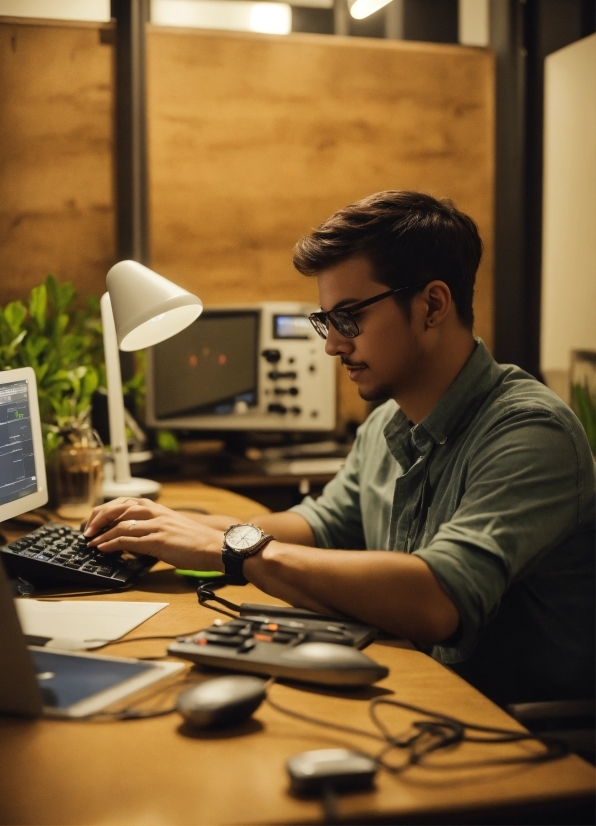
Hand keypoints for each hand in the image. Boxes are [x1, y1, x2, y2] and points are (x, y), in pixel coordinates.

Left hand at [83, 497, 224, 571]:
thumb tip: (130, 538)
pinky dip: (113, 544)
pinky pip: (129, 541)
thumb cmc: (194, 540)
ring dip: (102, 534)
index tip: (94, 521)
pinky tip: (104, 549)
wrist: (214, 547)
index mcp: (157, 508)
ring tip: (91, 542)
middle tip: (87, 530)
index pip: (124, 502)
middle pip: (118, 508)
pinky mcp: (159, 541)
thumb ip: (150, 527)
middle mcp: (155, 513)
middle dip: (99, 519)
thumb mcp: (170, 526)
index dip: (105, 510)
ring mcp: (157, 526)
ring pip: (121, 525)